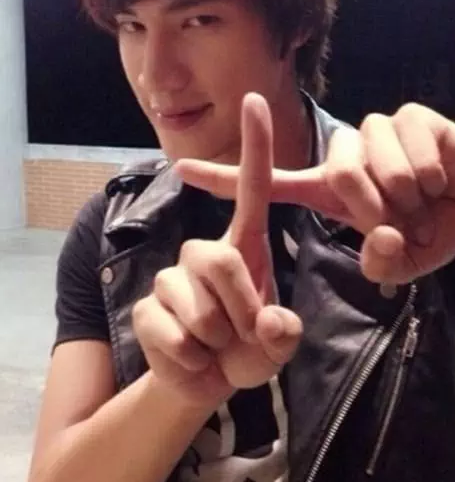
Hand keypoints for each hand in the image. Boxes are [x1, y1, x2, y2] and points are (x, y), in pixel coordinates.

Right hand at [132, 93, 302, 403]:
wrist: (207, 382)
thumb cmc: (248, 349)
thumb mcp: (276, 345)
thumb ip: (282, 335)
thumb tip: (270, 324)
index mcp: (244, 246)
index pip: (252, 189)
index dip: (255, 145)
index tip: (254, 99)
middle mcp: (204, 251)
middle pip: (220, 259)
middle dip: (241, 309)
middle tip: (243, 336)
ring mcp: (170, 278)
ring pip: (196, 304)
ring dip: (216, 340)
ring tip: (217, 348)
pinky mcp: (145, 308)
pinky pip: (168, 331)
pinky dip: (189, 359)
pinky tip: (192, 359)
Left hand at [176, 101, 454, 285]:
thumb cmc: (431, 229)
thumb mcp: (404, 258)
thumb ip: (385, 261)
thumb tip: (378, 245)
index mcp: (330, 189)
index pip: (271, 184)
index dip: (226, 178)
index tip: (180, 169)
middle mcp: (344, 155)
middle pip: (339, 176)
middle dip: (377, 208)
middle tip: (406, 223)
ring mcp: (374, 131)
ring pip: (375, 164)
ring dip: (408, 195)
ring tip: (424, 200)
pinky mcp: (407, 116)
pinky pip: (410, 147)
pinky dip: (431, 173)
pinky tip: (440, 176)